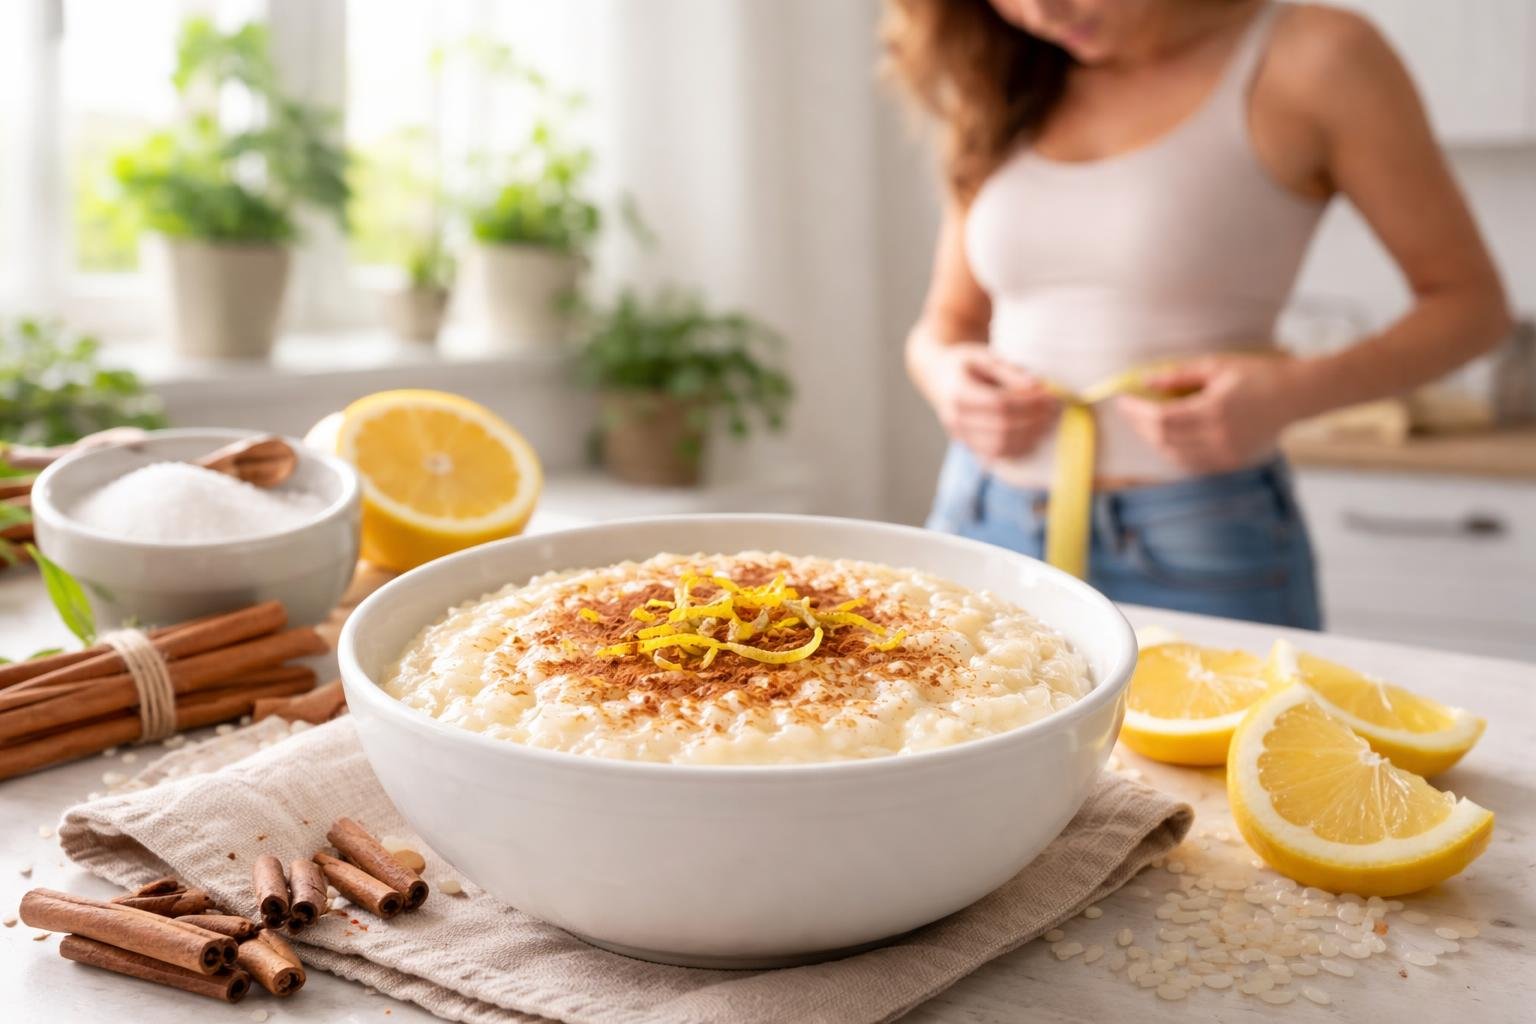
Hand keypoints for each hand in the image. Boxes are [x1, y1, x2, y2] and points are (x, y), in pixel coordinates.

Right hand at [923, 344, 1059, 459]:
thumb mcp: (983, 356)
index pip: (998, 404)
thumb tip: (1036, 386)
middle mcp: (955, 418)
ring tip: (1047, 424)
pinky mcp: (967, 444)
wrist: (937, 376)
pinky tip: (1033, 437)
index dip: (1028, 402)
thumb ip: (1008, 370)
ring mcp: (959, 435)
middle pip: (1001, 427)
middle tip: (1053, 410)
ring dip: (1028, 438)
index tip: (1049, 395)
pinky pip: (995, 455)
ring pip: (999, 446)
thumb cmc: (963, 362)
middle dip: (1033, 421)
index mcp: (958, 393)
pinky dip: (1017, 449)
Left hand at [1116, 355, 1306, 472]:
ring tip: (1142, 421)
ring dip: (1153, 440)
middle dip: (1139, 425)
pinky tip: (1165, 437)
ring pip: (1174, 455)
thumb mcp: (1216, 366)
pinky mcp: (1231, 463)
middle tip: (1128, 410)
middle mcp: (1219, 437)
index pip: (1162, 418)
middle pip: (1164, 439)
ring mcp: (1226, 454)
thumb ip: (1179, 376)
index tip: (1121, 400)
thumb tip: (1146, 381)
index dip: (1137, 411)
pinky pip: (1191, 463)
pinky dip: (1172, 451)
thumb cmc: (1257, 374)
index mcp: (1215, 411)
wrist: (1296, 396)